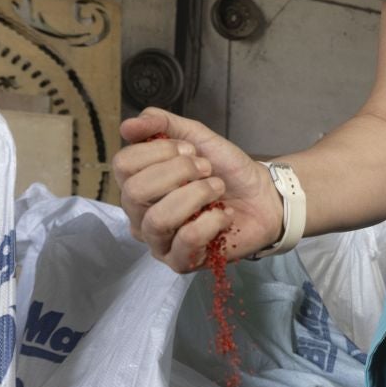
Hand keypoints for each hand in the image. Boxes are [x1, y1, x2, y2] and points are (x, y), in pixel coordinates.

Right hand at [115, 108, 282, 272]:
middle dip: (177, 172)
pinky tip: (224, 215)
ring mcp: (157, 241)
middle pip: (134, 192)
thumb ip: (161, 124)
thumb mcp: (195, 137)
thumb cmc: (224, 169)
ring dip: (195, 195)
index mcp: (138, 183)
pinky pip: (186, 240)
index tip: (191, 149)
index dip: (159, 151)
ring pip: (158, 219)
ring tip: (217, 188)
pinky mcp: (180, 262)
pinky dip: (212, 220)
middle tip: (206, 168)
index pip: (123, 165)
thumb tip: (127, 125)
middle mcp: (140, 214)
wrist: (262, 196)